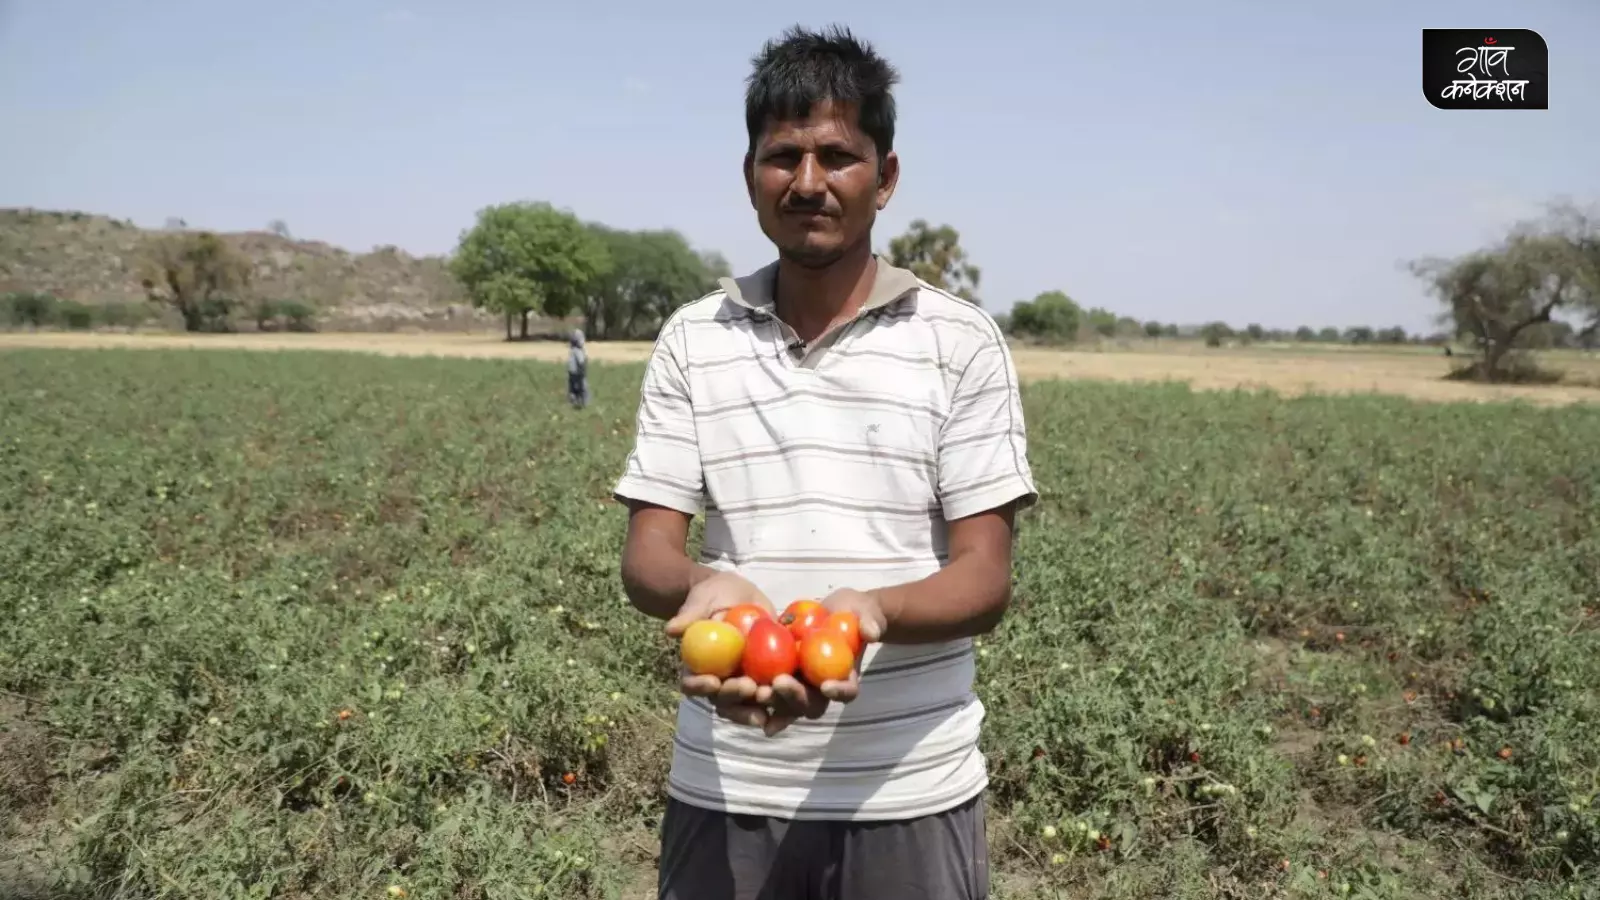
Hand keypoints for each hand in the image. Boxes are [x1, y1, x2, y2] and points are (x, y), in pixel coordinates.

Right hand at [666, 571, 776, 728]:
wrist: (738, 595)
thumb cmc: (713, 595)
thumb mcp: (702, 599)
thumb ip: (690, 615)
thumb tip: (671, 629)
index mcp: (697, 666)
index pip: (692, 683)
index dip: (699, 687)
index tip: (713, 681)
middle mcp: (718, 681)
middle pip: (722, 700)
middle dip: (735, 697)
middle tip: (750, 688)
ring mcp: (742, 682)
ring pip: (747, 703)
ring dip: (759, 704)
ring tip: (772, 696)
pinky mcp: (765, 677)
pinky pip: (774, 692)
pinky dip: (782, 696)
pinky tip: (795, 694)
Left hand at [762, 588, 887, 735]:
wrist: (833, 612)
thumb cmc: (854, 612)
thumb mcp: (865, 611)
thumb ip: (870, 620)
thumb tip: (871, 631)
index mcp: (847, 676)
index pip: (847, 691)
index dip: (839, 691)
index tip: (826, 685)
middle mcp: (823, 688)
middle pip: (812, 703)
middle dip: (796, 697)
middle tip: (779, 683)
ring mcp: (802, 686)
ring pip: (789, 704)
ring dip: (774, 701)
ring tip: (758, 691)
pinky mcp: (783, 678)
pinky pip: (770, 693)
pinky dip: (758, 700)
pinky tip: (744, 699)